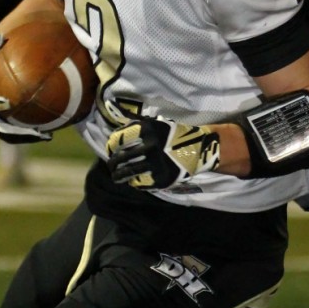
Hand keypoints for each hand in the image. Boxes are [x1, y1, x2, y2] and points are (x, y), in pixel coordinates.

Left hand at [106, 115, 220, 188]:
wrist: (198, 148)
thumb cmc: (174, 135)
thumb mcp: (156, 124)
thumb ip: (136, 127)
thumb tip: (114, 134)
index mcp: (146, 130)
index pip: (118, 139)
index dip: (111, 146)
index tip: (110, 150)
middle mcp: (149, 146)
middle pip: (120, 158)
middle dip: (112, 163)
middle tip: (111, 166)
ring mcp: (154, 164)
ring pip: (127, 172)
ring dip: (118, 176)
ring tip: (116, 177)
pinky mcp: (160, 179)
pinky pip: (140, 182)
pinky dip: (134, 182)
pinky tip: (134, 180)